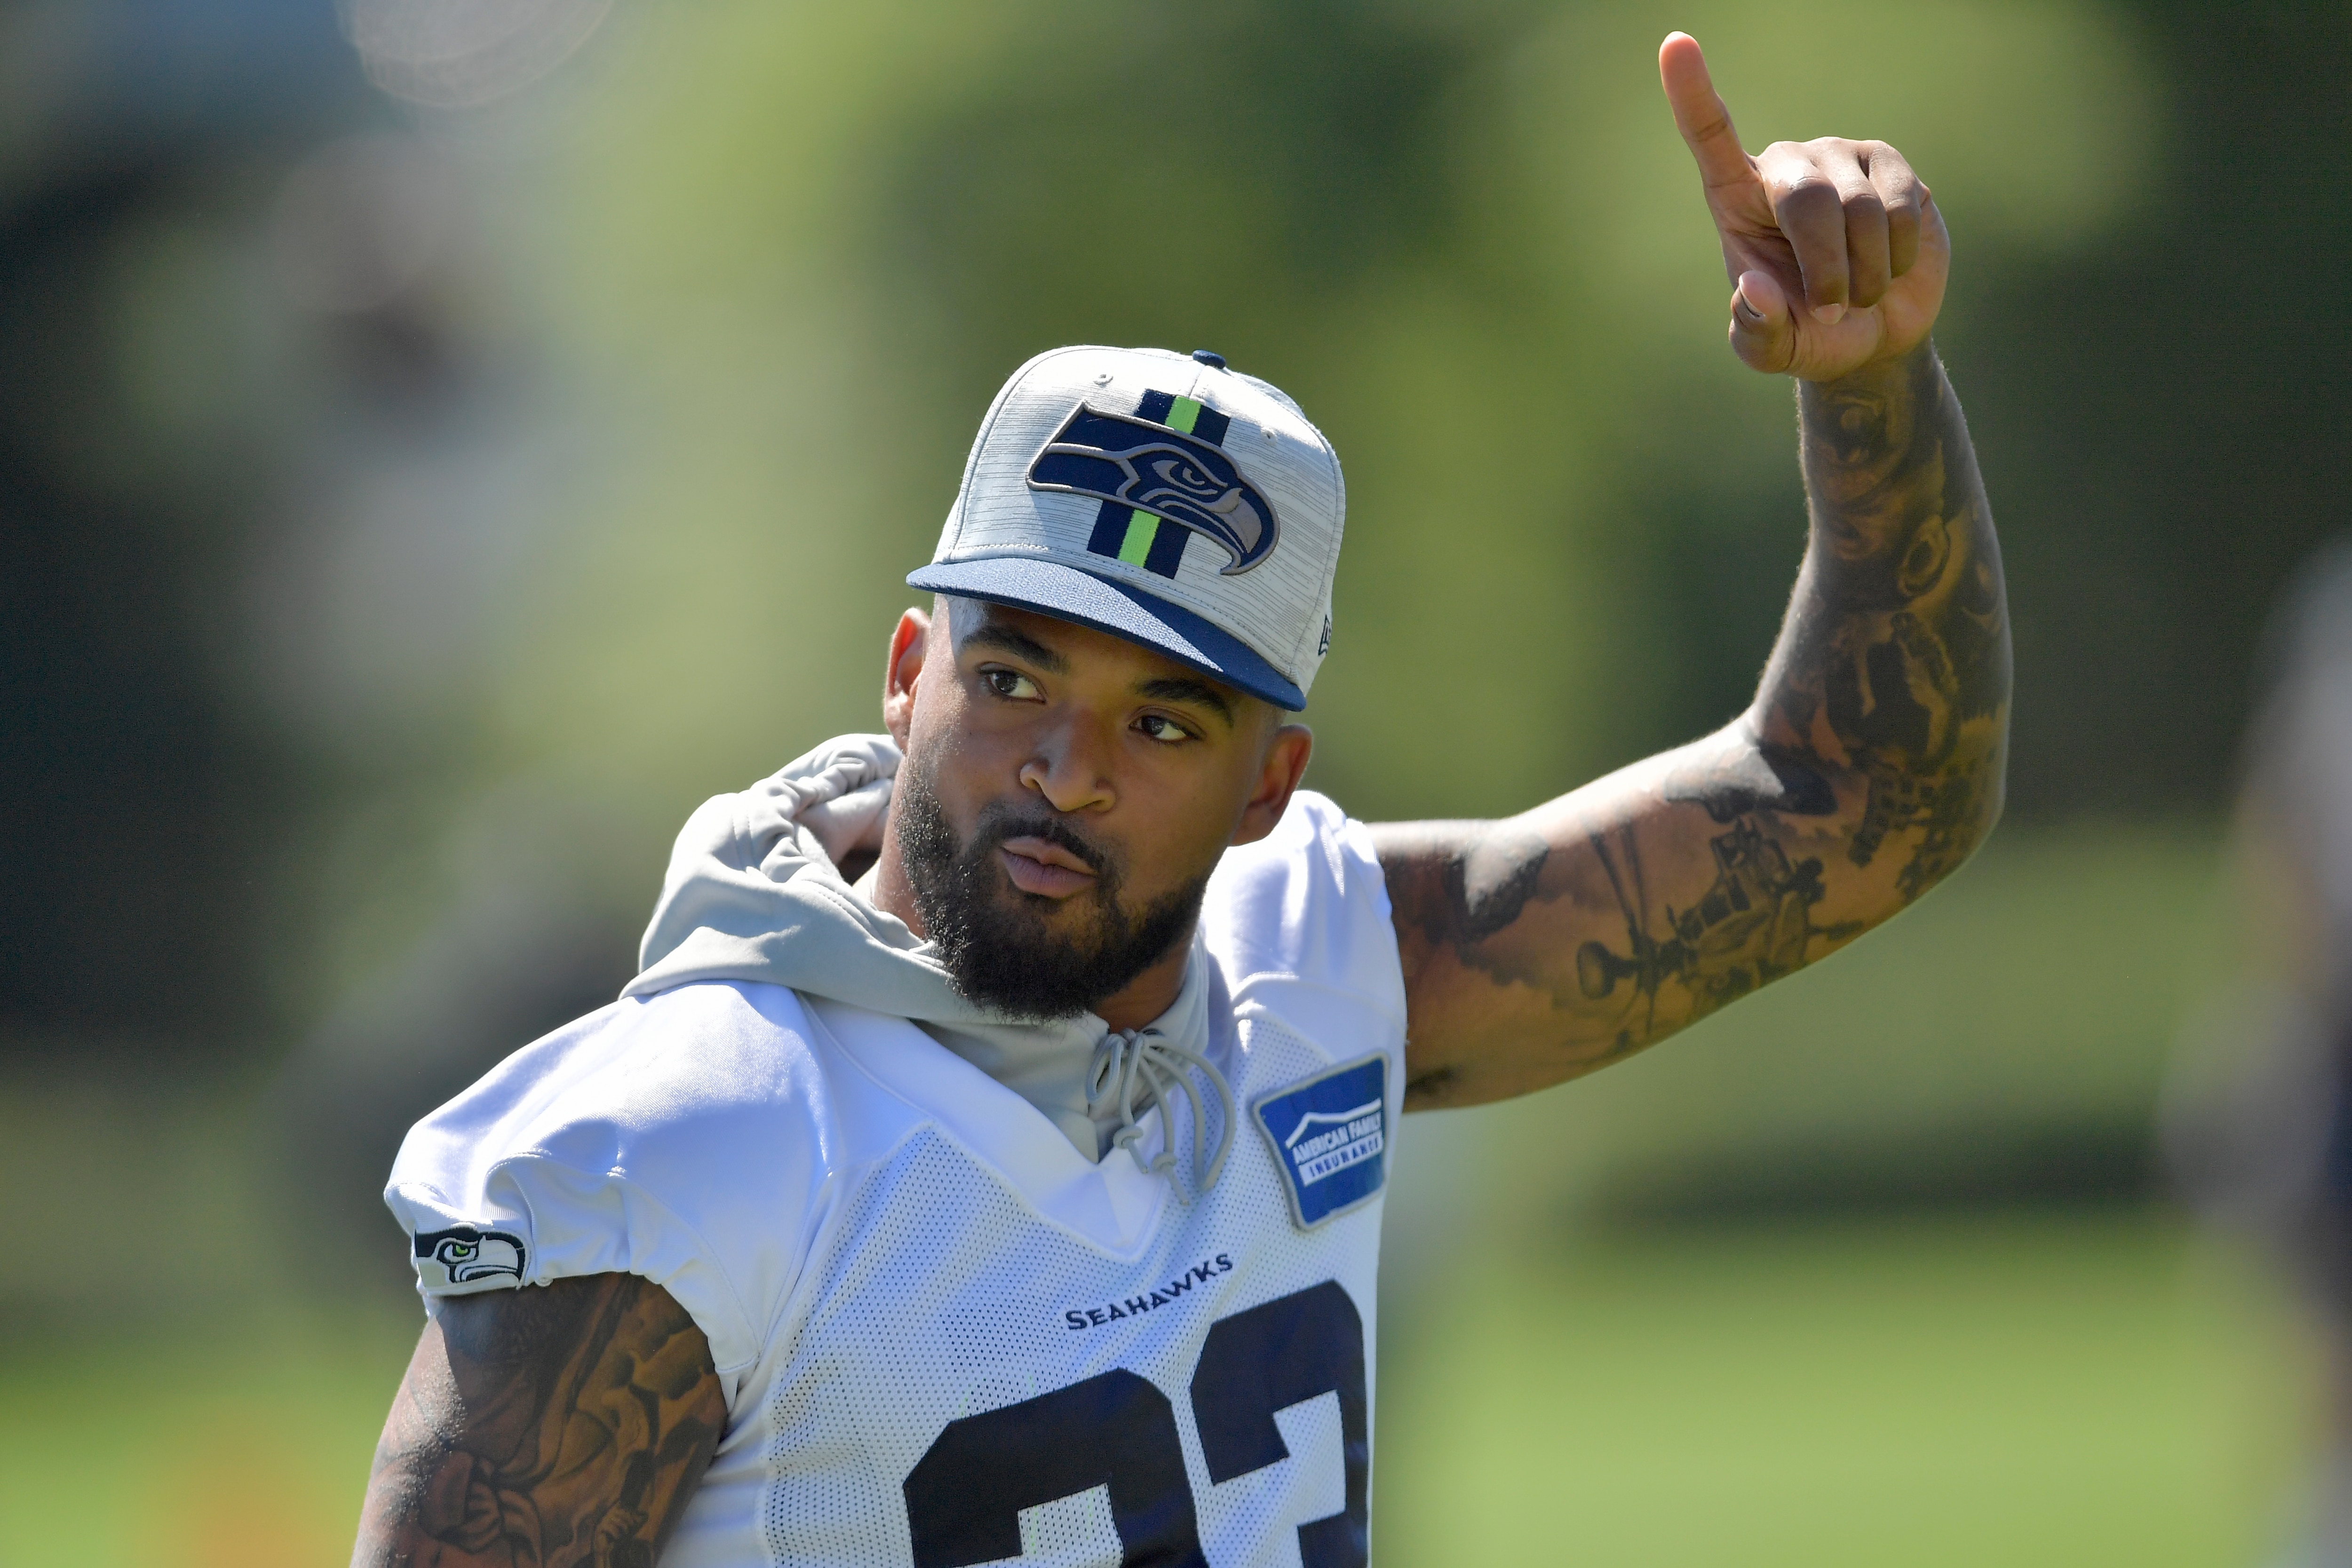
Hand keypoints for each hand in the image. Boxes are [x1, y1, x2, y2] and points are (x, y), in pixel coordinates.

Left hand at [1659, 32, 1948, 380]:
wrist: (1872, 335)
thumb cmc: (1807, 333)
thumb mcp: (1771, 349)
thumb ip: (1755, 329)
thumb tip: (1756, 289)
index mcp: (1737, 197)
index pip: (1710, 136)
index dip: (1692, 92)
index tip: (1675, 44)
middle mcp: (1787, 165)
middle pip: (1807, 199)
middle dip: (1826, 268)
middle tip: (1832, 311)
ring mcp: (1841, 157)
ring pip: (1860, 210)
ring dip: (1865, 274)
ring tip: (1860, 294)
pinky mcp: (1890, 166)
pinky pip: (1901, 210)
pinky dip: (1898, 258)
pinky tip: (1891, 267)